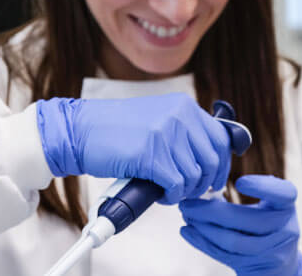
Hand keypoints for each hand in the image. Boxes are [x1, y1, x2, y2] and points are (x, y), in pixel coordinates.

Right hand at [36, 93, 230, 203]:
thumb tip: (206, 159)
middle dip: (204, 183)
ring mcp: (166, 135)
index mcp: (184, 106)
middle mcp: (179, 117)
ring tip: (169, 192)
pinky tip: (160, 194)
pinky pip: (177, 185)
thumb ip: (182, 131)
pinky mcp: (151, 155)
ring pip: (195, 176)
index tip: (214, 179)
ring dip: (184, 192)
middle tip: (191, 192)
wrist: (80, 130)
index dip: (221, 164)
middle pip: (212, 159)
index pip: (220, 138)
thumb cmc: (114, 130)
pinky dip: (171, 196)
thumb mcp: (156, 118)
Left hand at [179, 175, 301, 275]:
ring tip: (187, 216)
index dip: (262, 187)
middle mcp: (286, 228)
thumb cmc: (267, 222)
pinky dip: (203, 243)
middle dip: (211, 211)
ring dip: (204, 228)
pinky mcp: (255, 266)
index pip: (282, 193)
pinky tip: (188, 231)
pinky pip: (225, 255)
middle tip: (187, 203)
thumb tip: (209, 181)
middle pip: (247, 220)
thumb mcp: (270, 203)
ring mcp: (272, 251)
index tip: (239, 182)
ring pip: (233, 241)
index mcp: (287, 206)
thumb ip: (252, 188)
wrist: (279, 263)